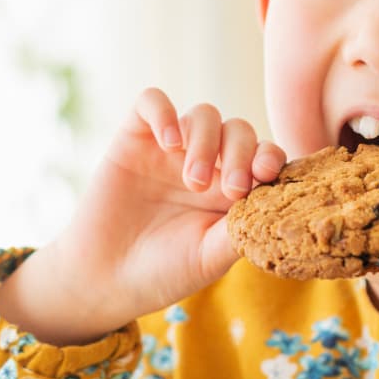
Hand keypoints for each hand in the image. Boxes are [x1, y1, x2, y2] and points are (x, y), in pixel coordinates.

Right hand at [0, 89, 286, 344]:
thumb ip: (241, 228)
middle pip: (239, 131)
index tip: (266, 176)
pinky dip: (164, 112)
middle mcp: (207, 164)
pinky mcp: (135, 138)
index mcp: (232, 190)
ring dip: (206, 141)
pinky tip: (169, 142)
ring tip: (192, 181)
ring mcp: (171, 149)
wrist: (104, 277)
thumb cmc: (163, 271)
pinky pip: (152, 101)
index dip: (271, 158)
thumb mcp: (210, 257)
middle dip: (240, 154)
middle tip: (229, 189)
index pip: (264, 156)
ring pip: (204, 114)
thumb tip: (274, 204)